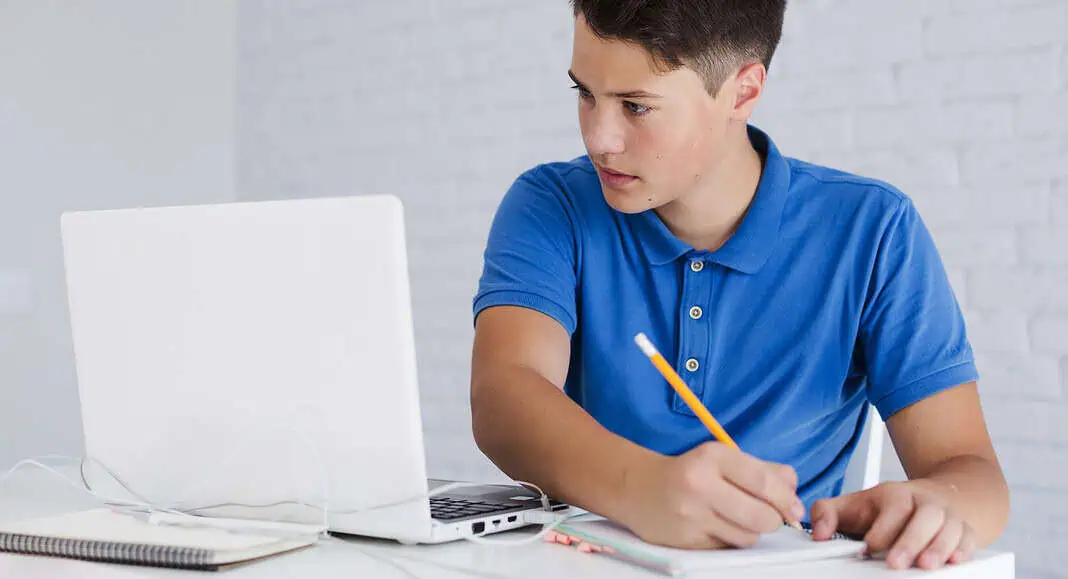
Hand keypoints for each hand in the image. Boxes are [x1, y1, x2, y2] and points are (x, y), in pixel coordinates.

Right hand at [617, 442, 804, 548]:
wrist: (638, 488)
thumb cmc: (690, 471)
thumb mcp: (722, 459)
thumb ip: (763, 470)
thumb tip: (794, 490)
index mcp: (713, 457)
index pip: (765, 482)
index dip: (786, 499)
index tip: (794, 508)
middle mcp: (700, 484)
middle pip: (762, 516)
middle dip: (772, 520)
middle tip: (765, 515)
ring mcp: (691, 515)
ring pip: (748, 537)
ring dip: (751, 532)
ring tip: (737, 519)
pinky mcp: (686, 540)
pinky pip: (727, 547)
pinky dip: (730, 539)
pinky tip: (717, 526)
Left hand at [809, 480, 973, 569]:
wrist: (940, 494)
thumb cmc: (892, 506)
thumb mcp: (857, 504)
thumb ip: (829, 513)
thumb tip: (817, 533)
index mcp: (897, 495)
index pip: (893, 506)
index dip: (883, 528)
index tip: (869, 547)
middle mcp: (926, 503)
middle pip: (925, 516)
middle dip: (910, 540)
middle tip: (895, 563)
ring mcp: (948, 516)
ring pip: (950, 527)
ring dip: (939, 548)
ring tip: (925, 566)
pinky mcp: (966, 531)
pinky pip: (970, 539)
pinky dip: (963, 550)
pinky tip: (954, 561)